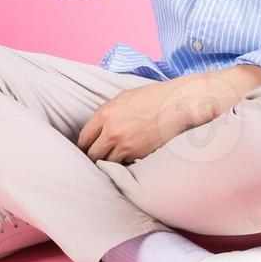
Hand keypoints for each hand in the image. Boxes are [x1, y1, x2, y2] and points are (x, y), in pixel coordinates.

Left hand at [77, 72, 239, 164]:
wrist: (177, 104)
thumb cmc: (152, 97)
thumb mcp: (122, 98)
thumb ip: (106, 114)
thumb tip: (97, 128)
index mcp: (105, 114)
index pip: (84, 138)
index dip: (83, 145)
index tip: (85, 148)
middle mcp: (112, 132)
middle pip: (92, 154)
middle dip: (92, 156)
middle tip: (95, 157)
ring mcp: (126, 145)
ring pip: (107, 163)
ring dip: (107, 162)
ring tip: (109, 159)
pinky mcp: (140, 155)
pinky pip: (124, 164)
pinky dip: (123, 163)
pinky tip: (126, 158)